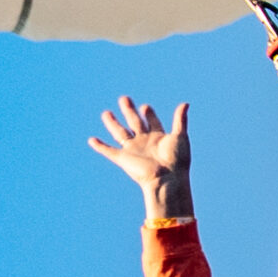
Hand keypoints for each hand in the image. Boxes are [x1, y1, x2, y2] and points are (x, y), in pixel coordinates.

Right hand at [87, 96, 193, 219]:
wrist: (167, 178)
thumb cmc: (177, 160)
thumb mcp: (180, 136)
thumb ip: (180, 120)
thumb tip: (185, 103)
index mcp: (158, 137)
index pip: (152, 122)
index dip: (149, 114)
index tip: (145, 107)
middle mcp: (144, 142)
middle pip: (134, 123)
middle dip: (129, 111)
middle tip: (124, 98)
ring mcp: (133, 149)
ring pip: (120, 132)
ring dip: (112, 123)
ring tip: (106, 113)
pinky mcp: (123, 158)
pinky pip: (109, 151)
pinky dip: (100, 146)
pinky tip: (92, 140)